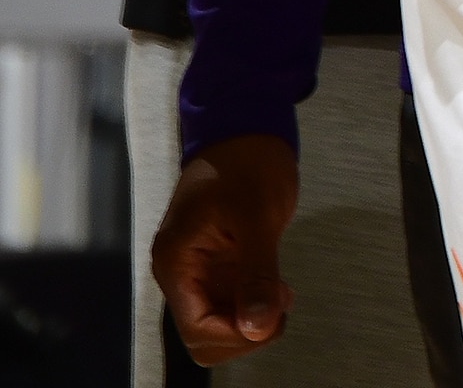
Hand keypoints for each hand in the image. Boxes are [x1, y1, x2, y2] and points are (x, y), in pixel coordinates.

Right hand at [152, 134, 297, 363]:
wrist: (248, 130)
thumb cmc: (249, 165)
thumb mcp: (257, 218)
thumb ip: (256, 274)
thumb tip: (258, 327)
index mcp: (177, 263)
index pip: (197, 329)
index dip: (236, 334)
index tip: (273, 317)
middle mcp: (182, 273)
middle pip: (205, 333)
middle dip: (245, 330)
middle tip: (281, 302)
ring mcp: (200, 270)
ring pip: (220, 321)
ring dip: (253, 318)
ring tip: (283, 292)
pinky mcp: (219, 263)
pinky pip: (232, 301)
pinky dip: (256, 303)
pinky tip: (280, 288)